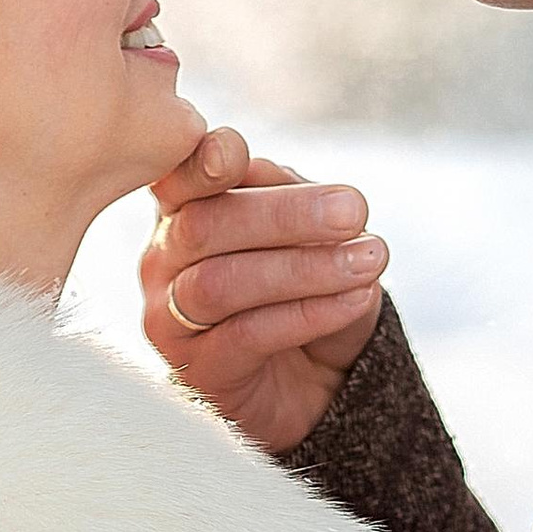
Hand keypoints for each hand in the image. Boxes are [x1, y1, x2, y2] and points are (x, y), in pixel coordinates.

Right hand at [141, 127, 388, 452]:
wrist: (318, 379)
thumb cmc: (309, 291)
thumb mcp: (310, 231)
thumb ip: (288, 194)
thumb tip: (278, 176)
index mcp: (184, 209)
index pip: (179, 177)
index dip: (200, 163)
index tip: (235, 152)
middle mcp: (164, 260)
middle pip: (204, 225)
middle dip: (283, 215)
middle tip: (354, 209)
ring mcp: (170, 317)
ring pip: (220, 284)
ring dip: (302, 269)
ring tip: (367, 260)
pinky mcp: (198, 369)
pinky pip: (248, 335)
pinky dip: (308, 313)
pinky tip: (355, 299)